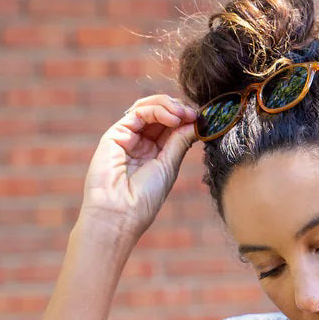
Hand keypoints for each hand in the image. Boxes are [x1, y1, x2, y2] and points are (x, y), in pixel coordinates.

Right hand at [79, 93, 199, 239]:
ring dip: (169, 106)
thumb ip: (179, 142)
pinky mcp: (116, 133)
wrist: (120, 213)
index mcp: (154, 154)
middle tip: (194, 114)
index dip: (186, 120)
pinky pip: (138, 112)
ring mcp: (127, 137)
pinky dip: (157, 110)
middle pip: (160, 114)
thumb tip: (195, 122)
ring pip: (149, 108)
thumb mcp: (168, 167)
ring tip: (184, 114)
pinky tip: (173, 118)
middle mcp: (140, 143)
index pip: (171, 128)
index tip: (202, 120)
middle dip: (179, 110)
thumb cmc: (144, 199)